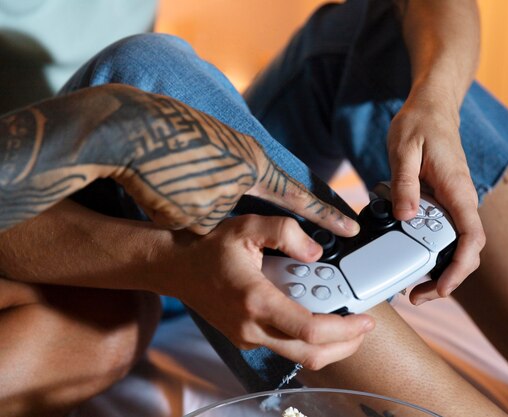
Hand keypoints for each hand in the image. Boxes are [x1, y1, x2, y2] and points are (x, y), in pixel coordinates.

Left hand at [107, 86, 358, 236]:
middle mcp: (248, 149)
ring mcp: (228, 140)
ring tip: (293, 212)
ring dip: (276, 195)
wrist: (124, 132)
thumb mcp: (201, 218)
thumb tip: (236, 230)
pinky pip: (239, 166)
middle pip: (289, 180)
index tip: (350, 227)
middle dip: (310, 203)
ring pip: (262, 174)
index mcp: (255, 168)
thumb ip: (228, 225)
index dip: (326, 216)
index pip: (301, 197)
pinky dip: (249, 186)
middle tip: (334, 219)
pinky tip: (244, 194)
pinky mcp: (208, 137)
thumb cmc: (163, 178)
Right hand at [158, 214, 374, 368]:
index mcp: (256, 301)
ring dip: (329, 346)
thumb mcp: (247, 226)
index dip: (344, 330)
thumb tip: (315, 252)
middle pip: (310, 354)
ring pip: (299, 357)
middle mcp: (251, 328)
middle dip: (345, 345)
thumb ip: (286, 232)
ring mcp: (247, 338)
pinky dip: (309, 340)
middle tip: (363, 327)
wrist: (175, 267)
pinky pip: (285, 348)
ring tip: (347, 325)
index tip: (364, 320)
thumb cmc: (208, 247)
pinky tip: (318, 318)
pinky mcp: (246, 339)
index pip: (309, 330)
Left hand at [386, 88, 484, 303]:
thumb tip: (404, 216)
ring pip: (456, 244)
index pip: (470, 237)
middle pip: (465, 250)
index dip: (460, 267)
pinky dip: (433, 252)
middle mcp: (461, 199)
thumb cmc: (420, 123)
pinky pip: (444, 232)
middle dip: (447, 278)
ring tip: (414, 285)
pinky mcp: (444, 201)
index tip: (441, 286)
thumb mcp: (404, 149)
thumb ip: (404, 183)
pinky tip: (412, 258)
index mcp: (457, 189)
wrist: (432, 107)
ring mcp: (454, 201)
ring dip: (440, 268)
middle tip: (417, 296)